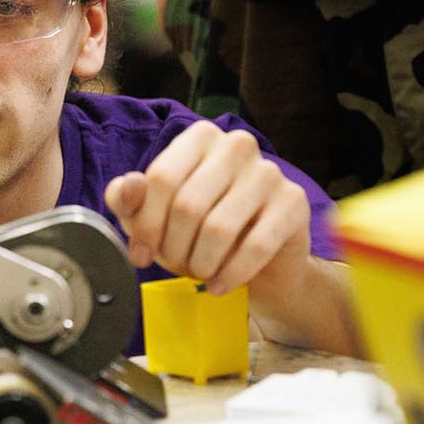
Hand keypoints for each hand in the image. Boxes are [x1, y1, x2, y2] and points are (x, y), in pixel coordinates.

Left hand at [104, 120, 311, 296]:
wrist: (259, 264)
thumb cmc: (199, 233)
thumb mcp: (152, 216)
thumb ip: (128, 200)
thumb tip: (128, 187)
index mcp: (200, 138)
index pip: (161, 178)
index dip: (146, 224)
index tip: (140, 254)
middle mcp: (237, 145)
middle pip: (188, 204)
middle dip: (173, 247)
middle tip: (176, 266)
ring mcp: (269, 172)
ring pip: (218, 228)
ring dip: (201, 262)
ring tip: (198, 272)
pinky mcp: (294, 203)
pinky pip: (255, 246)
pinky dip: (230, 274)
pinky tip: (219, 285)